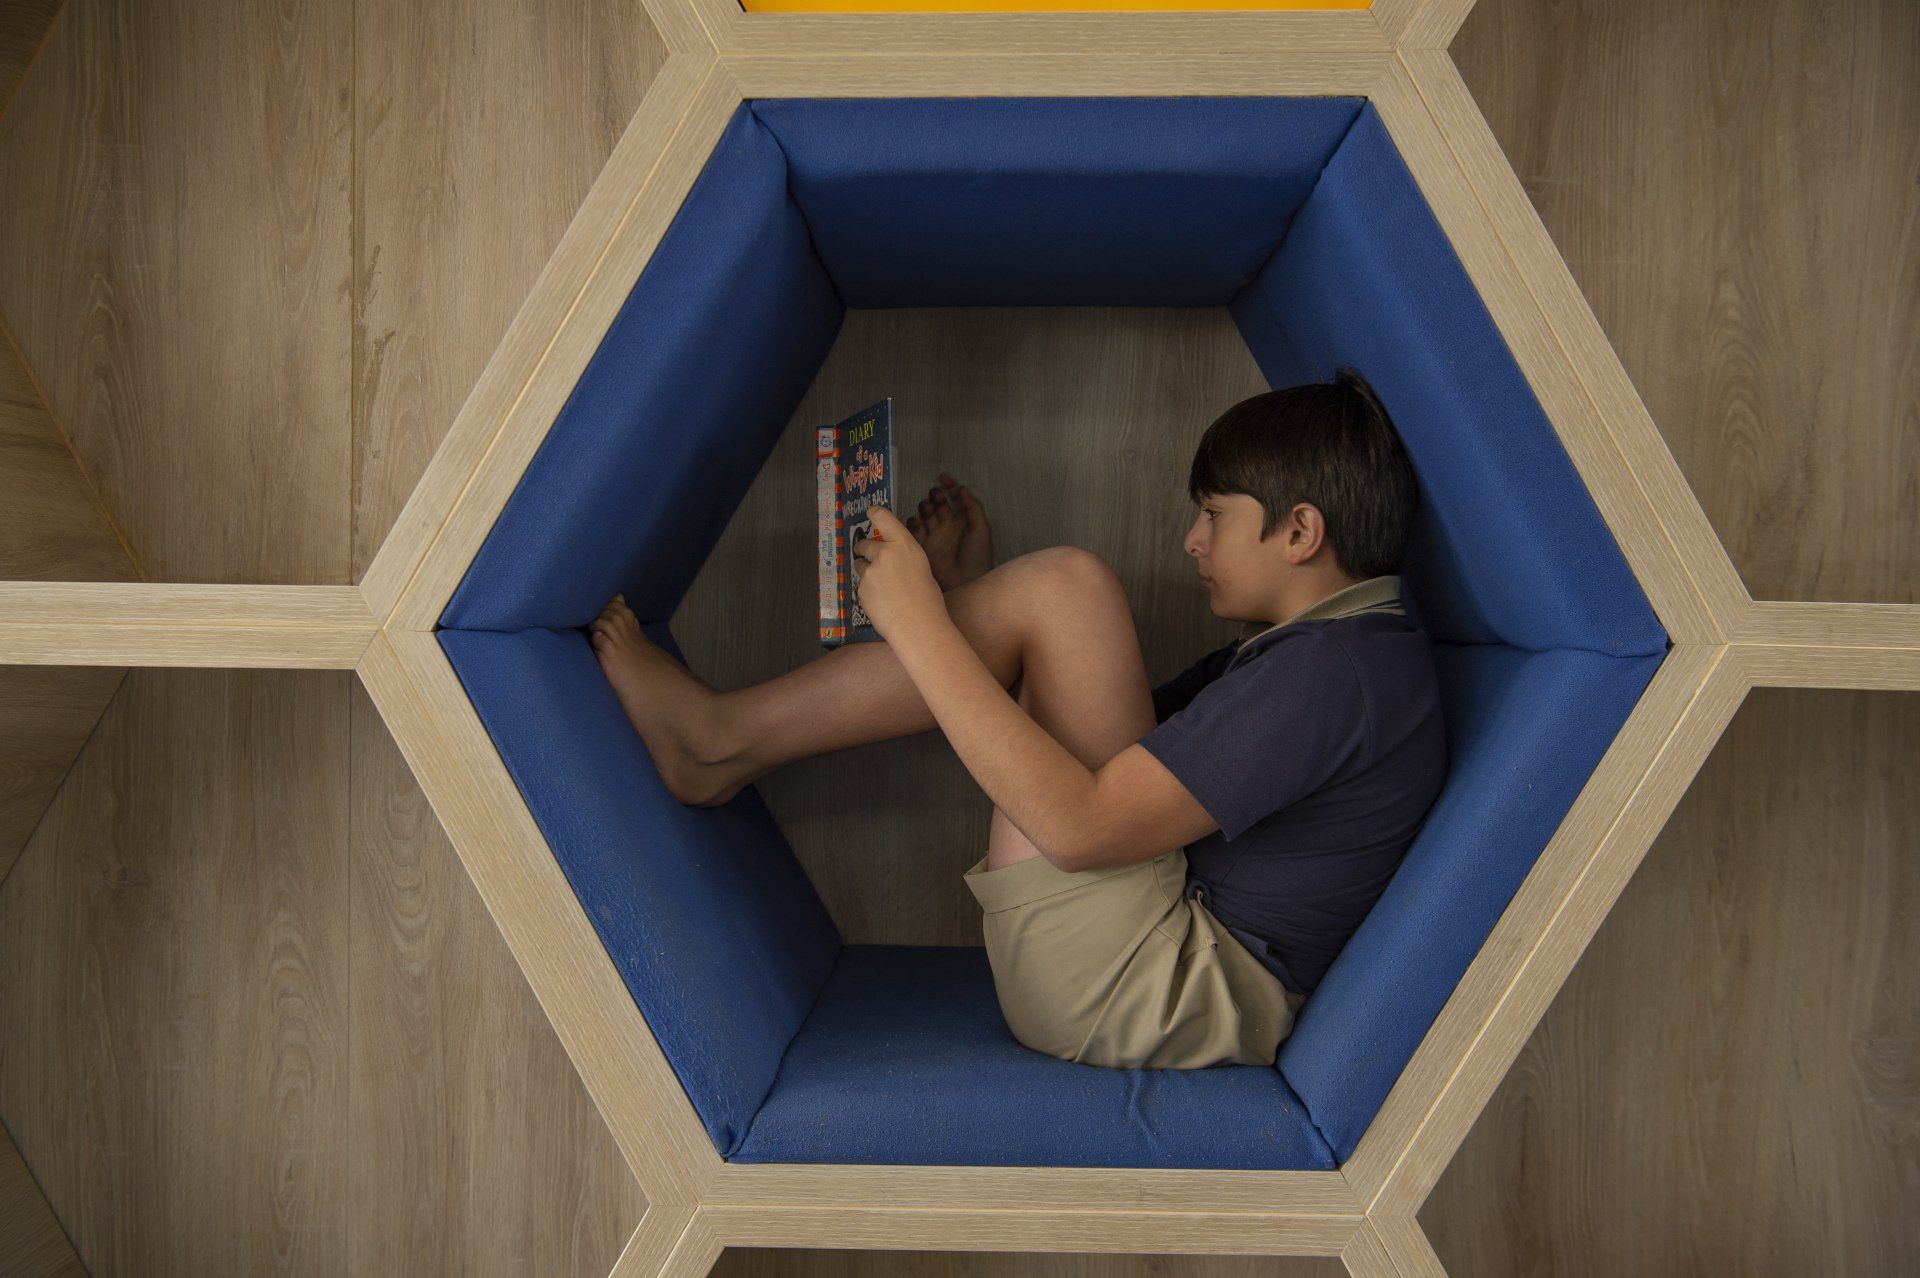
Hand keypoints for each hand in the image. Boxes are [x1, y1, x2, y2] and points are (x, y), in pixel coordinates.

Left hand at [851, 506, 947, 641]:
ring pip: (860, 565)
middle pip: (865, 543)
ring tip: (882, 587)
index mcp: (904, 544)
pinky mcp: (861, 589)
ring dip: (866, 571)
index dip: (874, 513)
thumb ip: (903, 556)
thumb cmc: (928, 598)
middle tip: (869, 557)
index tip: (870, 512)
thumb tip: (891, 556)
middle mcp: (884, 553)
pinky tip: (882, 602)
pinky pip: (861, 585)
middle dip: (864, 549)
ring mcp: (870, 571)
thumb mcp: (920, 566)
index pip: (883, 517)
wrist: (917, 625)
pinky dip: (868, 591)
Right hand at [904, 471, 993, 590]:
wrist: (964, 583)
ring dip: (925, 507)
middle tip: (934, 495)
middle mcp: (949, 527)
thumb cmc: (977, 557)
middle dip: (935, 496)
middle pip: (939, 504)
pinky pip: (915, 529)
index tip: (941, 476)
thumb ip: (973, 508)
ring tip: (928, 508)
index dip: (949, 485)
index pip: (956, 498)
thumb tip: (962, 489)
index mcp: (964, 521)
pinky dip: (914, 521)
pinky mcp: (923, 546)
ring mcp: (935, 536)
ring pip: (926, 514)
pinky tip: (917, 520)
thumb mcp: (981, 530)